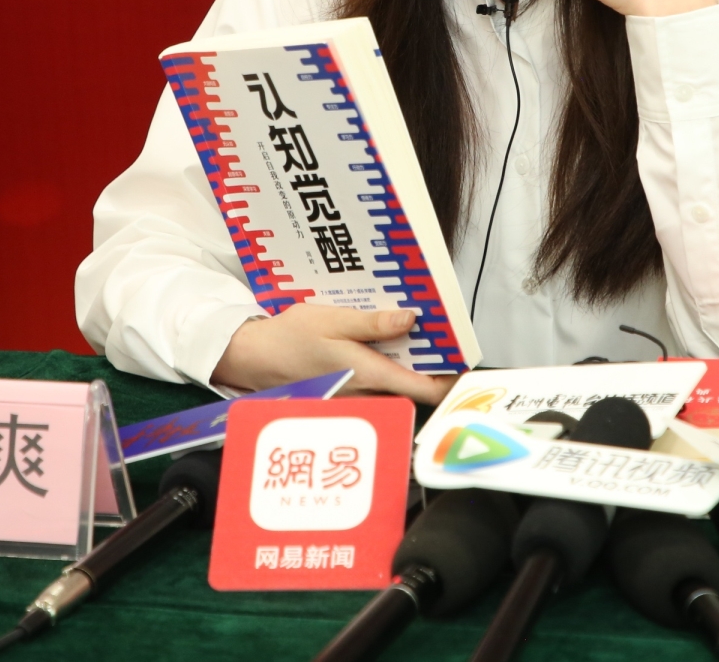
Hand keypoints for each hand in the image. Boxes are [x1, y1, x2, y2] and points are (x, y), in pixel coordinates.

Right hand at [211, 304, 457, 403]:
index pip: (425, 389)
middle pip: (415, 388)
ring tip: (414, 335)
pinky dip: (388, 368)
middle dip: (432, 366)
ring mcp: (356, 399)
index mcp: (368, 373)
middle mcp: (367, 394)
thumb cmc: (291, 338)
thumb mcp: (333, 320)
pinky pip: (379, 386)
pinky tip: (382, 345)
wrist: (255, 358)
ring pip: (397, 388)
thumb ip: (373, 323)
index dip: (451, 377)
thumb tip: (410, 320)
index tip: (463, 358)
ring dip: (409, 366)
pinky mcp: (347, 396)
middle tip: (440, 337)